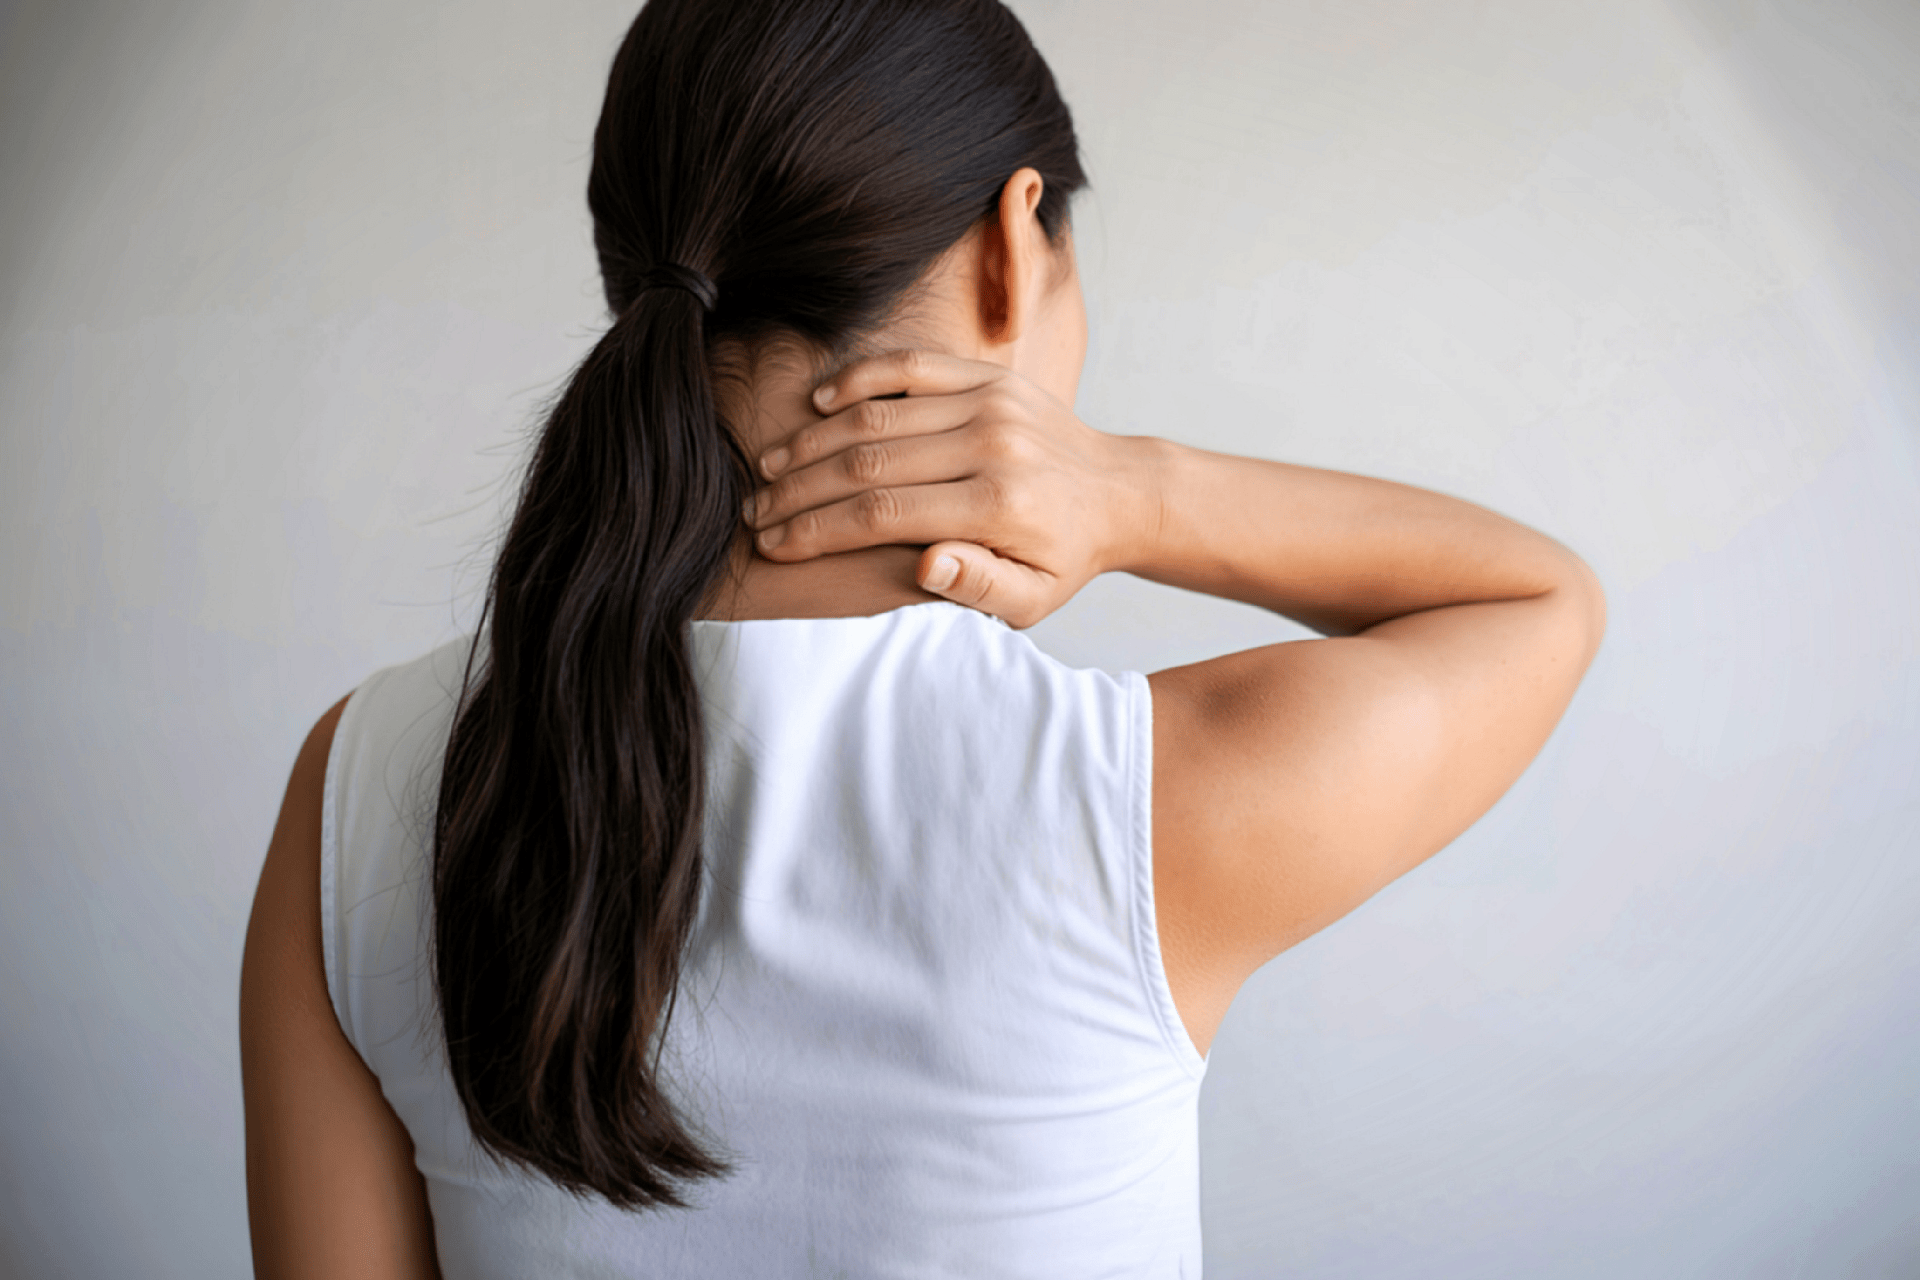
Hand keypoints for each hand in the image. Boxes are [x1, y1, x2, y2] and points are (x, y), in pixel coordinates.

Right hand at [743, 350, 1152, 628]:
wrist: (1117, 491)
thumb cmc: (1062, 557)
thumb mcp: (1033, 599)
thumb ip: (980, 588)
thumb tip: (924, 565)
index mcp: (997, 506)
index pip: (882, 514)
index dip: (818, 530)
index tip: (773, 546)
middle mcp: (991, 446)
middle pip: (868, 463)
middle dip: (800, 490)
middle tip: (756, 509)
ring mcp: (990, 402)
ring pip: (878, 416)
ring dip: (815, 440)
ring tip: (772, 467)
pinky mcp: (989, 376)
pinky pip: (911, 368)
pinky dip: (859, 379)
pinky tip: (819, 402)